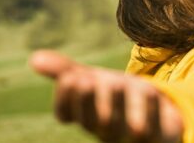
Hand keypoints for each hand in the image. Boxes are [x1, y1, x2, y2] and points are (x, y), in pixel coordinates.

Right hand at [29, 50, 182, 142]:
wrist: (159, 114)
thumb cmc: (118, 98)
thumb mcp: (93, 82)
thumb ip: (65, 72)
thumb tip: (34, 58)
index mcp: (86, 116)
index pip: (66, 113)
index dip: (65, 97)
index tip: (70, 77)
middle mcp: (104, 129)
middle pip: (92, 120)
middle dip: (87, 100)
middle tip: (85, 79)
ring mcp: (129, 135)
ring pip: (120, 125)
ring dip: (117, 104)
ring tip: (115, 82)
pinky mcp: (156, 136)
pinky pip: (152, 128)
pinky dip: (150, 109)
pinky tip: (150, 90)